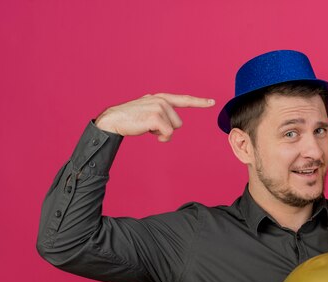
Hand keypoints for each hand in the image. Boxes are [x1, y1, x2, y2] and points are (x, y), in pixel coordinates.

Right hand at [95, 93, 215, 141]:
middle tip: (150, 125)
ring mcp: (159, 107)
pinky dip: (160, 137)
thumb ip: (160, 111)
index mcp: (162, 98)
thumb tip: (169, 126)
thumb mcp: (148, 110)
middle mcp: (162, 100)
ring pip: (173, 129)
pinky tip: (148, 131)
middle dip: (166, 129)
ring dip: (161, 133)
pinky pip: (168, 134)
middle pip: (179, 123)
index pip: (185, 100)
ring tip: (147, 126)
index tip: (213, 102)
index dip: (199, 102)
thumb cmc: (131, 118)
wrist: (114, 119)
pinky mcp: (156, 116)